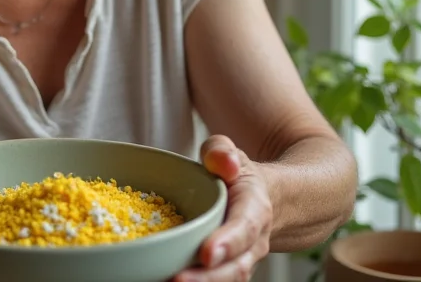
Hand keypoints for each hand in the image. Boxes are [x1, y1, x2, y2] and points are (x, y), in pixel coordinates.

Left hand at [174, 136, 272, 281]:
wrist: (256, 196)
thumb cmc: (234, 173)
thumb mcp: (227, 152)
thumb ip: (221, 152)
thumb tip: (225, 162)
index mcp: (254, 209)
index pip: (244, 228)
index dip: (227, 243)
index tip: (206, 253)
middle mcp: (253, 242)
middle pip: (235, 266)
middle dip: (207, 277)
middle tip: (176, 279)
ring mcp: (241, 261)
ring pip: (226, 281)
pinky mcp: (225, 271)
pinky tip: (163, 280)